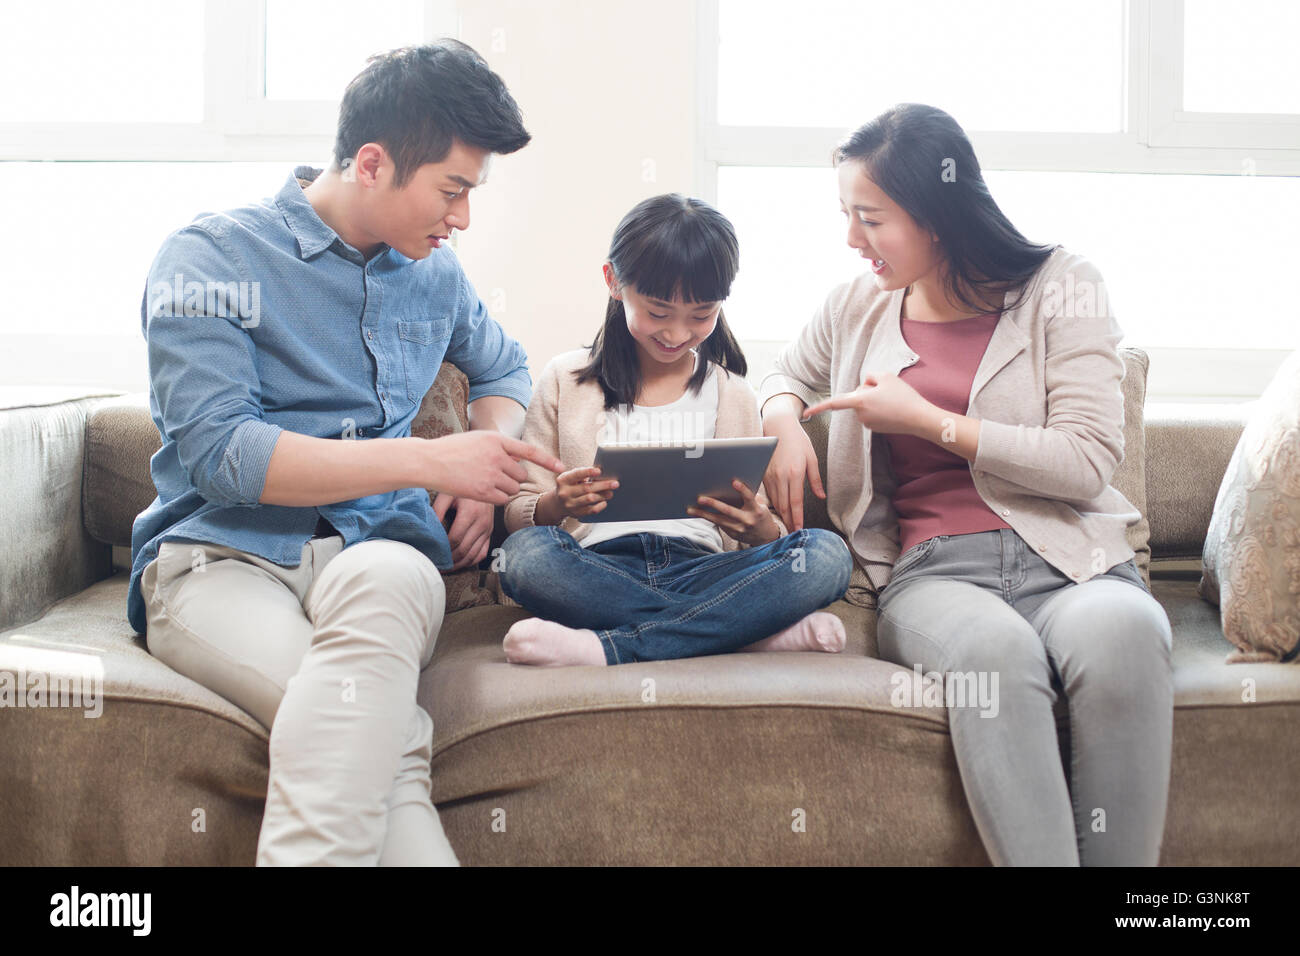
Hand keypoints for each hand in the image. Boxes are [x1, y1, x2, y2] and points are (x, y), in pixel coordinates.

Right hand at [420, 431, 563, 505]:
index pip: (529, 451)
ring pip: (513, 489)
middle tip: (494, 476)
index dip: (548, 461)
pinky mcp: (483, 491)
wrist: (429, 461)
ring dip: (505, 489)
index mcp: (496, 440)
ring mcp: (490, 474)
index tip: (562, 468)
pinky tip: (482, 491)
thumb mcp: (477, 439)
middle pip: (521, 475)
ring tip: (485, 482)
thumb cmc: (451, 450)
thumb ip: (498, 447)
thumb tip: (518, 460)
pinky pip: (503, 499)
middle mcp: (496, 456)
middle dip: (512, 478)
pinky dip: (497, 498)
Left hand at [433, 492, 494, 570]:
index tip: (431, 554)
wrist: (487, 483)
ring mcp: (488, 530)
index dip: (443, 550)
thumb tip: (428, 528)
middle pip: (464, 550)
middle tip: (435, 565)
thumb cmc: (463, 487)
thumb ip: (437, 510)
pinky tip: (459, 564)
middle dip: (448, 560)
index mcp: (471, 513)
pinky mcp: (490, 533)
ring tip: (445, 568)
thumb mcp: (448, 494)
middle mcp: (482, 523)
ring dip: (458, 564)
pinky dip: (470, 562)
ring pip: (473, 555)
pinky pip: (481, 553)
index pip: (455, 539)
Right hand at [554, 465, 619, 518]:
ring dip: (603, 495)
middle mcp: (564, 493)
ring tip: (611, 493)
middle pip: (586, 488)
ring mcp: (570, 504)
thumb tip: (602, 473)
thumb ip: (583, 474)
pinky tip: (604, 502)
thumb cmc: (570, 486)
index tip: (599, 471)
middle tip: (615, 483)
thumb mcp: (571, 478)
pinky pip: (591, 510)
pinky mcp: (576, 513)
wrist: (559, 503)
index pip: (576, 474)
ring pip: (590, 499)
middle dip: (602, 485)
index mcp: (563, 480)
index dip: (588, 472)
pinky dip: (600, 506)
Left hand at [687, 479, 779, 545]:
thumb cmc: (760, 515)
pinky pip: (718, 525)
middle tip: (700, 498)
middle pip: (728, 511)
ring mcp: (740, 529)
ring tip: (690, 509)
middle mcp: (748, 520)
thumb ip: (749, 497)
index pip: (749, 498)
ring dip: (703, 514)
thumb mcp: (760, 506)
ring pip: (719, 520)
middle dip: (713, 504)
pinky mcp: (733, 534)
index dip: (742, 489)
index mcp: (756, 510)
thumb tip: (730, 485)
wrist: (766, 538)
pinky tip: (698, 513)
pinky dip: (708, 518)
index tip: (734, 481)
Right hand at [762, 410, 824, 531]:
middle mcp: (781, 477)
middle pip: (784, 505)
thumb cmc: (798, 441)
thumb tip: (821, 497)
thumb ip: (815, 480)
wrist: (778, 427)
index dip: (797, 518)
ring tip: (787, 525)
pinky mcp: (764, 474)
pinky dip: (775, 504)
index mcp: (795, 473)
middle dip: (789, 521)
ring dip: (781, 514)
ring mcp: (770, 476)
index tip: (799, 529)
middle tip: (793, 533)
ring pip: (776, 501)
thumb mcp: (812, 458)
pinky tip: (779, 511)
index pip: (796, 502)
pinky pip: (770, 494)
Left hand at [801, 372, 932, 435]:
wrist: (919, 418)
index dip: (819, 407)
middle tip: (887, 392)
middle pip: (856, 397)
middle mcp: (860, 415)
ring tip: (892, 401)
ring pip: (864, 405)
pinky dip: (880, 409)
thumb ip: (869, 376)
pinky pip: (872, 413)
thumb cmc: (903, 396)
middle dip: (867, 392)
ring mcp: (867, 423)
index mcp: (859, 401)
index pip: (835, 403)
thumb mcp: (886, 376)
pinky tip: (893, 409)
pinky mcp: (875, 429)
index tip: (805, 413)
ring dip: (874, 400)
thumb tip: (864, 385)